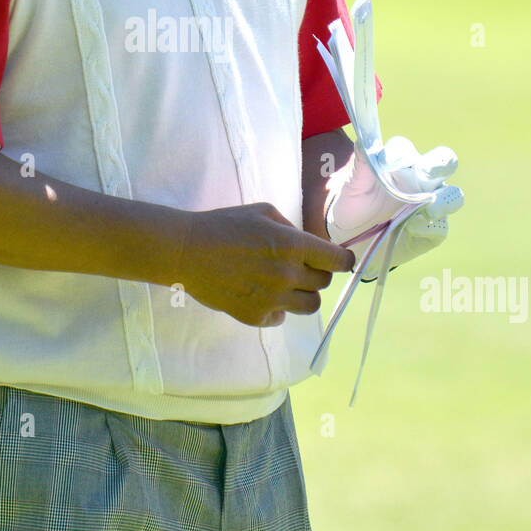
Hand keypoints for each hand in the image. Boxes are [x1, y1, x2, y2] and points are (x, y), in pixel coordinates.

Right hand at [177, 202, 354, 327]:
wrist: (187, 251)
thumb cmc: (224, 225)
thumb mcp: (264, 212)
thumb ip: (292, 229)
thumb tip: (310, 245)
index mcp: (292, 245)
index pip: (337, 261)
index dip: (343, 260)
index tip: (341, 260)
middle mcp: (287, 274)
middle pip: (324, 283)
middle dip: (317, 273)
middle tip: (300, 266)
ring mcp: (272, 299)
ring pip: (310, 306)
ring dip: (304, 294)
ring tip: (286, 285)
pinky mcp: (256, 316)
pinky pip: (282, 318)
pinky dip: (277, 308)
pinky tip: (262, 295)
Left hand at [324, 136, 462, 281]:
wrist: (353, 234)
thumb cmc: (354, 200)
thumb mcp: (351, 184)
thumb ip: (360, 163)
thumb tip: (363, 141)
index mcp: (400, 162)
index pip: (405, 149)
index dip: (399, 154)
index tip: (388, 163)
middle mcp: (421, 178)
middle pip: (443, 162)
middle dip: (440, 165)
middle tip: (426, 172)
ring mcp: (430, 203)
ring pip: (452, 196)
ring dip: (444, 202)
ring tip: (429, 212)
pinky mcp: (432, 228)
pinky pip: (439, 228)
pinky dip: (428, 230)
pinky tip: (412, 230)